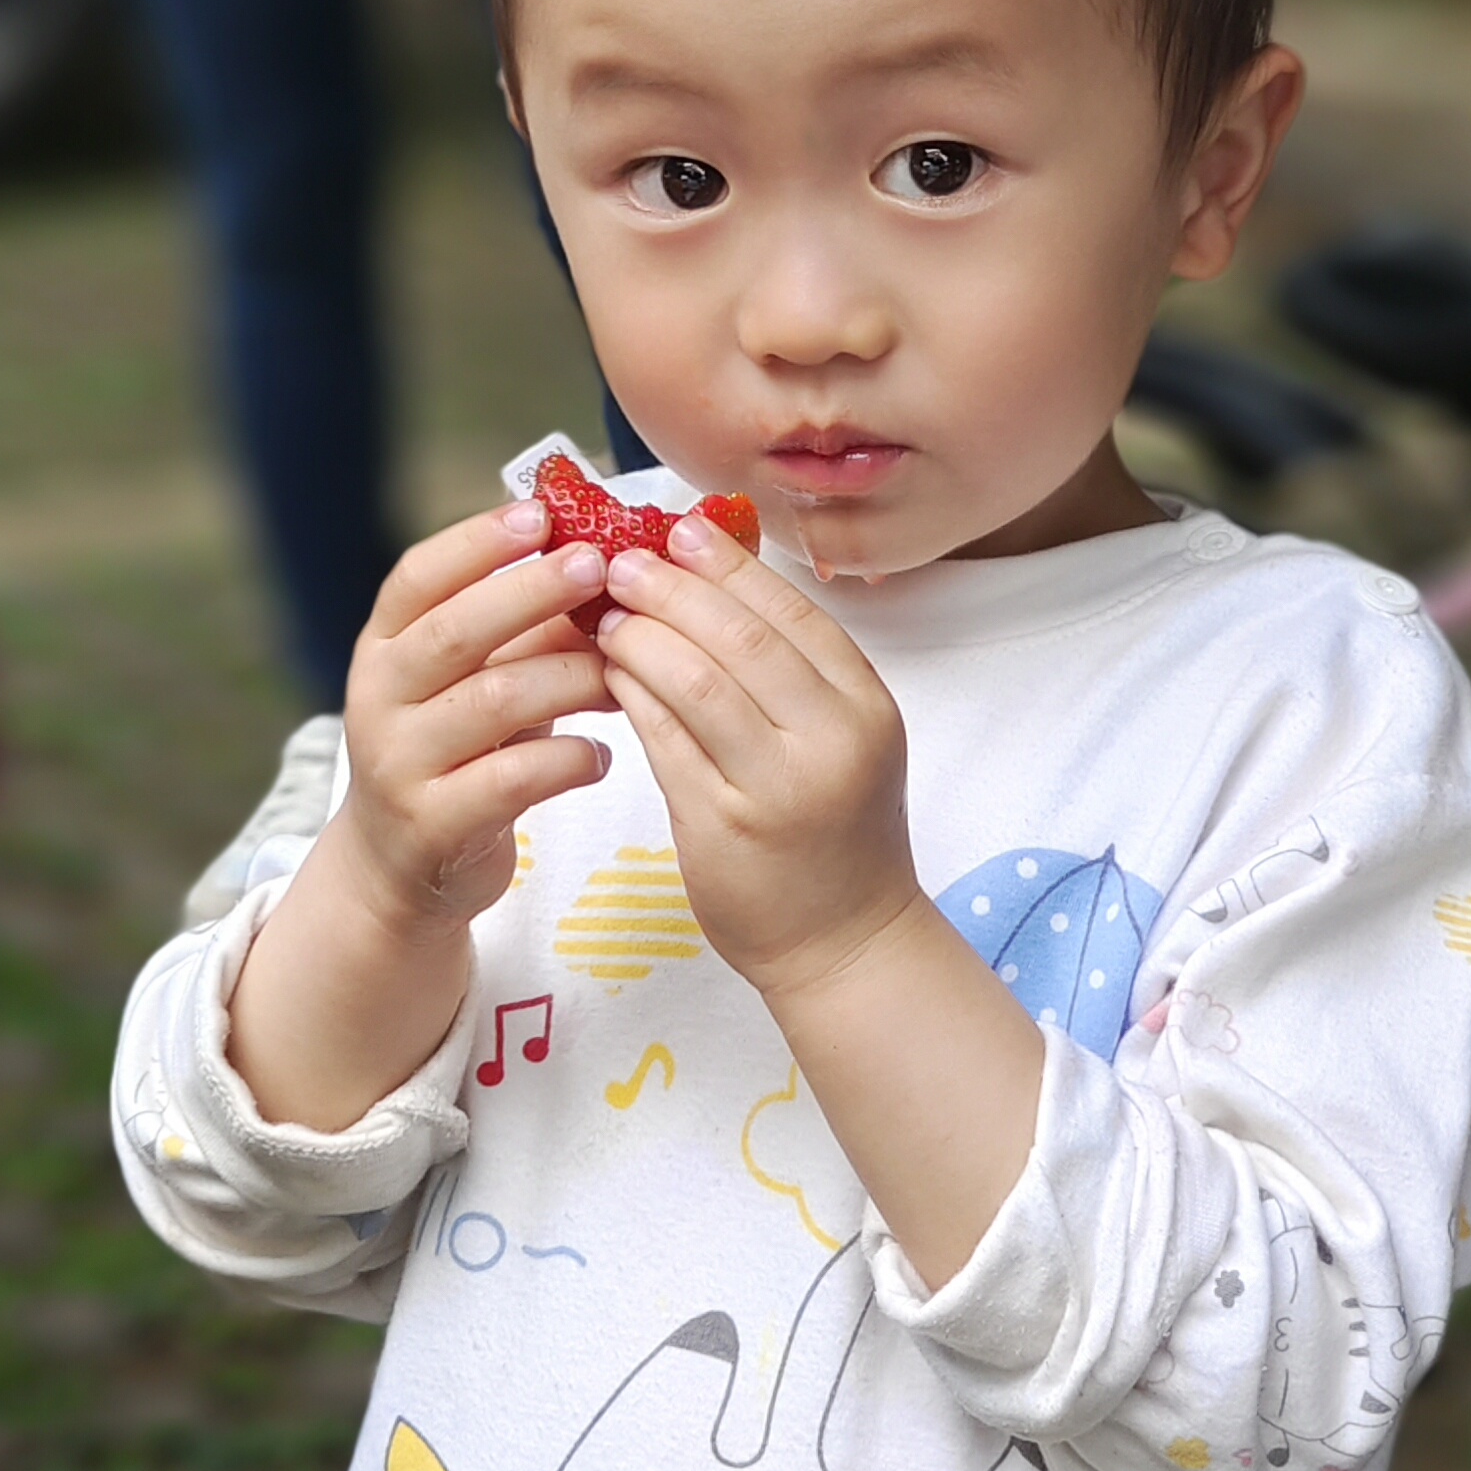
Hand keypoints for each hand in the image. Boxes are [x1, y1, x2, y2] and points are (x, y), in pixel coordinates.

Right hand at [223, 500, 613, 1131]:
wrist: (403, 869)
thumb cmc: (459, 750)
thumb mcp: (477, 680)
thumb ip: (527, 627)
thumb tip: (616, 557)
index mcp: (385, 645)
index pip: (418, 576)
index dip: (478, 542)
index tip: (541, 514)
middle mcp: (378, 697)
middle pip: (456, 631)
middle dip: (530, 593)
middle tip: (597, 566)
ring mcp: (397, 764)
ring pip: (494, 701)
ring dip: (570, 677)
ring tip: (620, 673)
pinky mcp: (432, 824)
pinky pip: (513, 779)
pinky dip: (570, 760)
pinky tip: (602, 755)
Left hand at [594, 520, 920, 999]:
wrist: (845, 941)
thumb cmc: (836, 831)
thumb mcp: (843, 738)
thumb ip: (794, 671)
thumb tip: (714, 578)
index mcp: (866, 706)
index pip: (792, 612)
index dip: (730, 564)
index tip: (678, 529)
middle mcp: (832, 741)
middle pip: (741, 638)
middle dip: (673, 588)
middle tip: (622, 560)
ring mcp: (778, 788)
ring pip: (696, 683)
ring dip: (642, 637)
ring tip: (604, 612)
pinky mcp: (724, 828)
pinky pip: (664, 742)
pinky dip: (632, 696)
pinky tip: (607, 672)